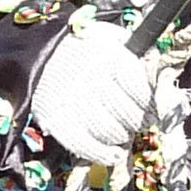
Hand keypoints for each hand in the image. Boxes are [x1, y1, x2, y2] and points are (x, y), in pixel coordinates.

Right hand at [31, 22, 152, 164]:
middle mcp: (92, 80)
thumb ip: (132, 51)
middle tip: (140, 122)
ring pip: (110, 131)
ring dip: (122, 136)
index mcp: (108, 56)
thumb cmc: (80, 45)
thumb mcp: (108, 36)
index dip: (149, 103)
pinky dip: (102, 154)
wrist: (36, 52)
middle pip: (128, 113)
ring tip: (123, 133)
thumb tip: (154, 66)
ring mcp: (73, 102)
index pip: (139, 88)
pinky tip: (113, 154)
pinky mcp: (56, 120)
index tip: (152, 108)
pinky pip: (84, 145)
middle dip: (138, 121)